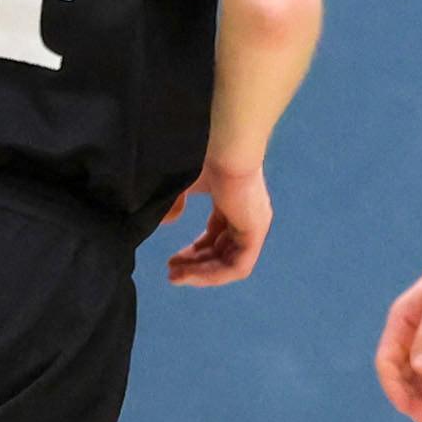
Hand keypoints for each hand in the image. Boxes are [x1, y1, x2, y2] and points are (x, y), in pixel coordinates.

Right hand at [166, 161, 270, 286]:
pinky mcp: (255, 231)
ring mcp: (253, 224)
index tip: (171, 261)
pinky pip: (237, 266)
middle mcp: (246, 215)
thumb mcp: (184, 184)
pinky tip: (190, 275)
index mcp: (233, 202)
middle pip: (221, 251)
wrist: (222, 144)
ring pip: (229, 263)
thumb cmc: (204, 156)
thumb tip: (166, 220)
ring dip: (201, 274)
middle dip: (194, 265)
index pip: (216, 235)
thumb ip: (174, 203)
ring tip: (175, 277)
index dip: (194, 252)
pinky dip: (213, 275)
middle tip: (171, 274)